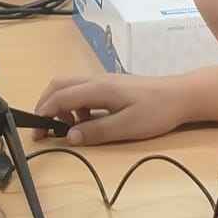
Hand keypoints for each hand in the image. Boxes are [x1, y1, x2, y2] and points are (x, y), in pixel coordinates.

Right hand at [33, 72, 187, 146]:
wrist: (180, 96)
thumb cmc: (156, 112)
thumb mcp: (126, 127)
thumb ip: (96, 131)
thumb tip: (69, 137)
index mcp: (97, 88)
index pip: (60, 96)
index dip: (44, 113)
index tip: (37, 132)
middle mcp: (97, 80)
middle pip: (60, 85)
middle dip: (46, 105)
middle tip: (45, 130)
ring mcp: (104, 81)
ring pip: (71, 87)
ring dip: (62, 106)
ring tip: (70, 130)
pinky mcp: (111, 86)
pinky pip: (83, 91)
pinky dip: (75, 106)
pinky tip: (87, 122)